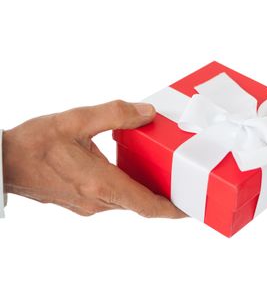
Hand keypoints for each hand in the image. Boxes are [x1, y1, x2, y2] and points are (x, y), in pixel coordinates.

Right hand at [2, 100, 184, 217]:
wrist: (2, 162)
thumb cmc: (33, 143)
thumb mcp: (76, 120)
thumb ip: (115, 114)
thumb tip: (148, 112)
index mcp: (100, 184)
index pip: (147, 206)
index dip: (173, 209)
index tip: (192, 207)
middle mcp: (97, 200)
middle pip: (141, 204)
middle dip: (164, 195)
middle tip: (184, 181)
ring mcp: (88, 204)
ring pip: (127, 201)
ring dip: (145, 190)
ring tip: (162, 171)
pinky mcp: (80, 201)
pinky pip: (113, 198)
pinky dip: (128, 187)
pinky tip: (130, 168)